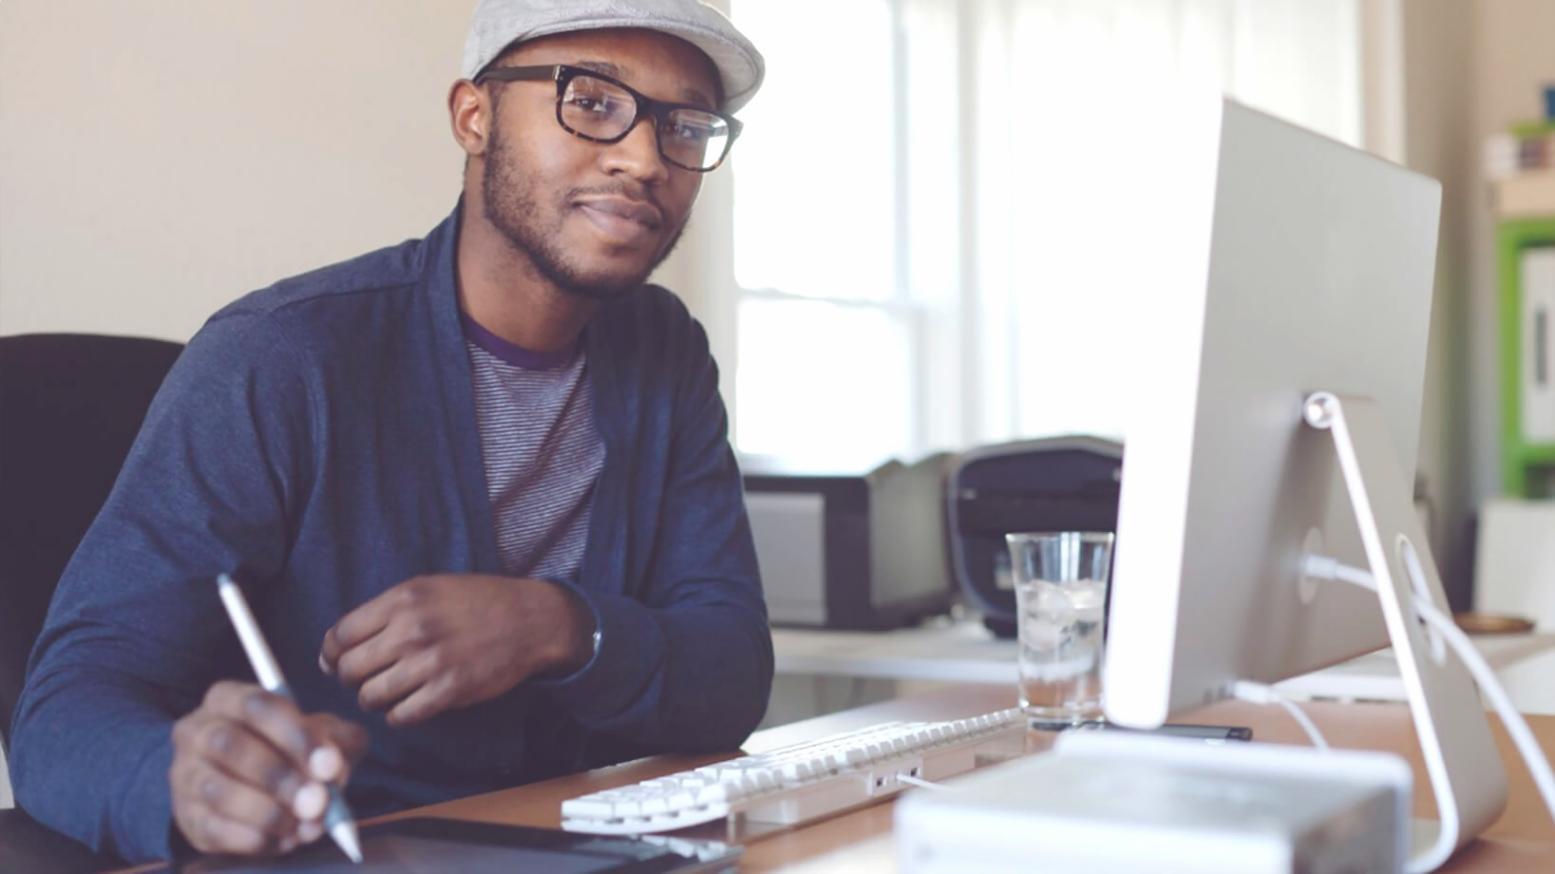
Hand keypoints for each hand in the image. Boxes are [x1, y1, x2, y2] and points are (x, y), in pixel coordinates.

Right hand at [170, 681, 367, 856]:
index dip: (296, 736)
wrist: (247, 784)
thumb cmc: (287, 749)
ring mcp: (184, 774)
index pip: (259, 706)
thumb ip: (336, 742)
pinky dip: (255, 837)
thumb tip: (335, 769)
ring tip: (306, 825)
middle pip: (231, 745)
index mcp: (228, 698)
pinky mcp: (186, 816)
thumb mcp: (318, 733)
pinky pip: (214, 828)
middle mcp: (197, 730)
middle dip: (280, 776)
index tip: (329, 765)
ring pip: (218, 791)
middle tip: (317, 801)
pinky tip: (285, 838)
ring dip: (269, 811)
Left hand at [319, 574, 594, 725]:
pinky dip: (399, 716)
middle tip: (367, 678)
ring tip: (390, 692)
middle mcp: (412, 630)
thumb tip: (336, 647)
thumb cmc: (476, 602)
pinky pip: (401, 716)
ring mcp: (431, 662)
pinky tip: (411, 704)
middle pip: (349, 669)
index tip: (337, 661)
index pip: (339, 635)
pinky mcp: (449, 691)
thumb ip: (384, 611)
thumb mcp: (428, 587)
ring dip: (374, 699)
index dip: (332, 653)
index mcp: (403, 600)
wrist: (529, 620)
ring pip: (370, 697)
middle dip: (351, 678)